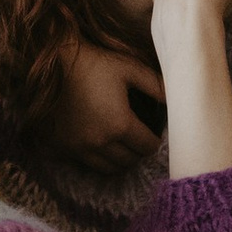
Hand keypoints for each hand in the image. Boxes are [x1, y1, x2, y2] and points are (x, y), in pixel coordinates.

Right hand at [59, 37, 165, 172]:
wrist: (51, 63)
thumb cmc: (94, 62)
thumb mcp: (130, 68)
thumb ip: (158, 86)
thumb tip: (179, 100)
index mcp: (120, 124)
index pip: (148, 147)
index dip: (155, 140)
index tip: (155, 132)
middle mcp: (100, 141)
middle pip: (130, 161)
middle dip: (139, 151)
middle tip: (141, 138)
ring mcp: (79, 147)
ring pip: (110, 168)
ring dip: (121, 160)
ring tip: (125, 146)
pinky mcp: (63, 147)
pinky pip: (88, 164)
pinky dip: (100, 160)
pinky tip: (103, 145)